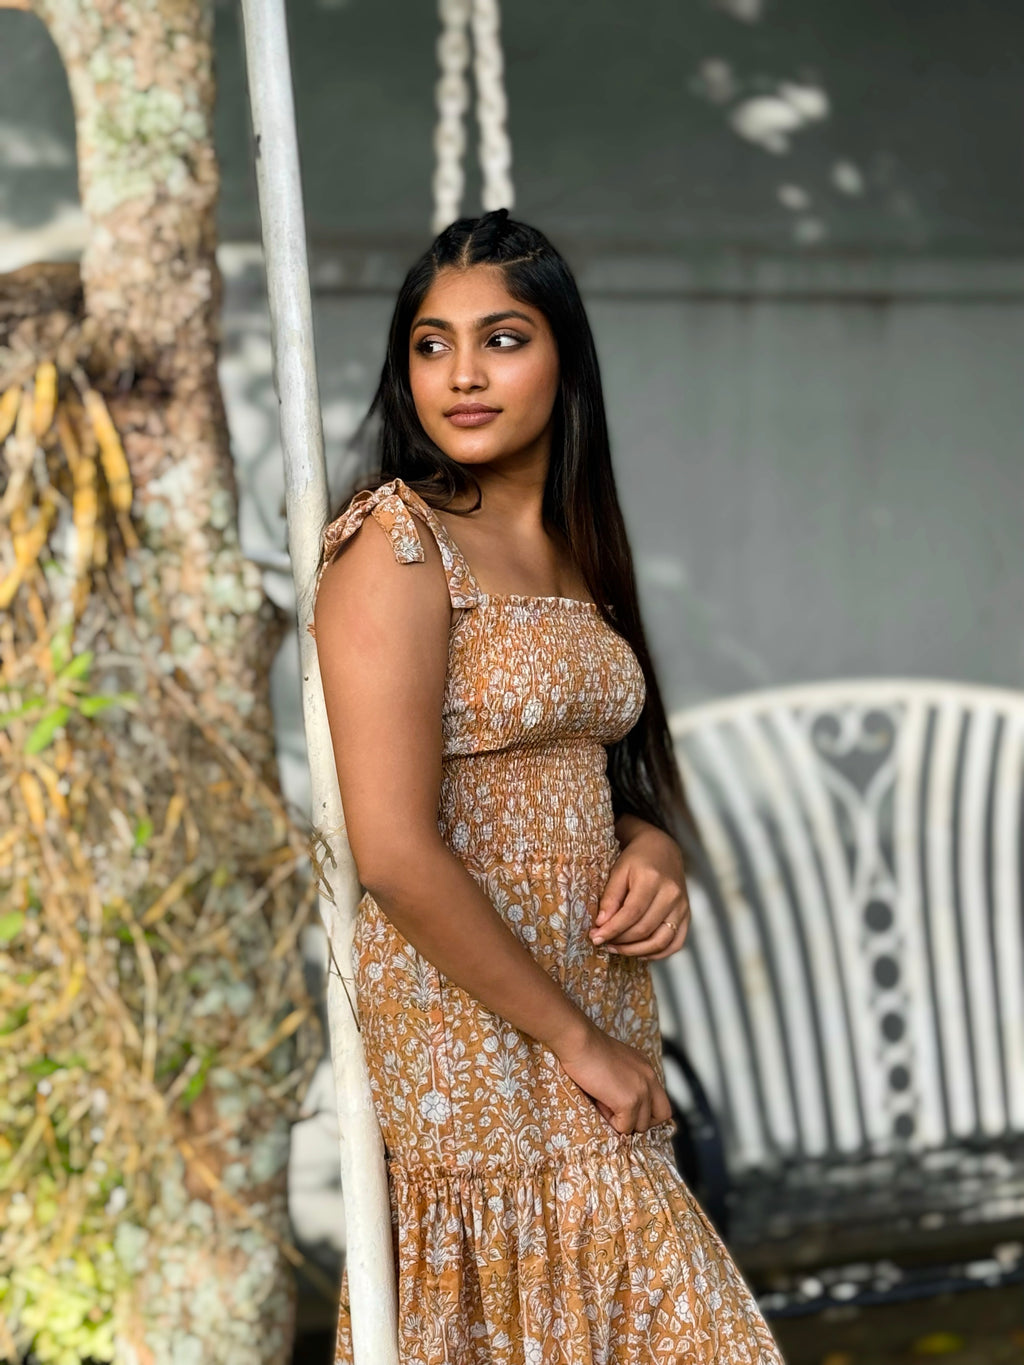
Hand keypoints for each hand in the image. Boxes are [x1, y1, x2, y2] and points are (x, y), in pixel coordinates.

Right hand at [552, 1018, 672, 1135]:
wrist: (579, 1042)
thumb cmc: (588, 1049)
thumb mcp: (616, 1062)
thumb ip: (626, 1079)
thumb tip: (620, 1103)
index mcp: (646, 1068)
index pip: (661, 1101)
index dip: (647, 1112)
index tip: (628, 1110)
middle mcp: (649, 1078)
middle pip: (661, 1115)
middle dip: (640, 1120)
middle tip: (618, 1112)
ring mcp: (642, 1090)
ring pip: (641, 1126)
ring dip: (622, 1121)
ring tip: (604, 1102)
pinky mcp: (629, 1102)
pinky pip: (624, 1127)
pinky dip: (610, 1121)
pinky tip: (600, 1103)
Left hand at [591, 820, 689, 960]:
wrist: (662, 849)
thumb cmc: (637, 859)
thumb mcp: (618, 871)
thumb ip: (610, 897)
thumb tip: (601, 924)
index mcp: (652, 879)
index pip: (631, 913)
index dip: (612, 930)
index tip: (595, 938)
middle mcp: (671, 894)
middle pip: (644, 929)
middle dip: (620, 941)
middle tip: (602, 943)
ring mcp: (682, 906)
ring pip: (661, 941)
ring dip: (636, 951)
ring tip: (616, 949)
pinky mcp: (687, 915)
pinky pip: (675, 943)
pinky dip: (657, 953)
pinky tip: (639, 951)